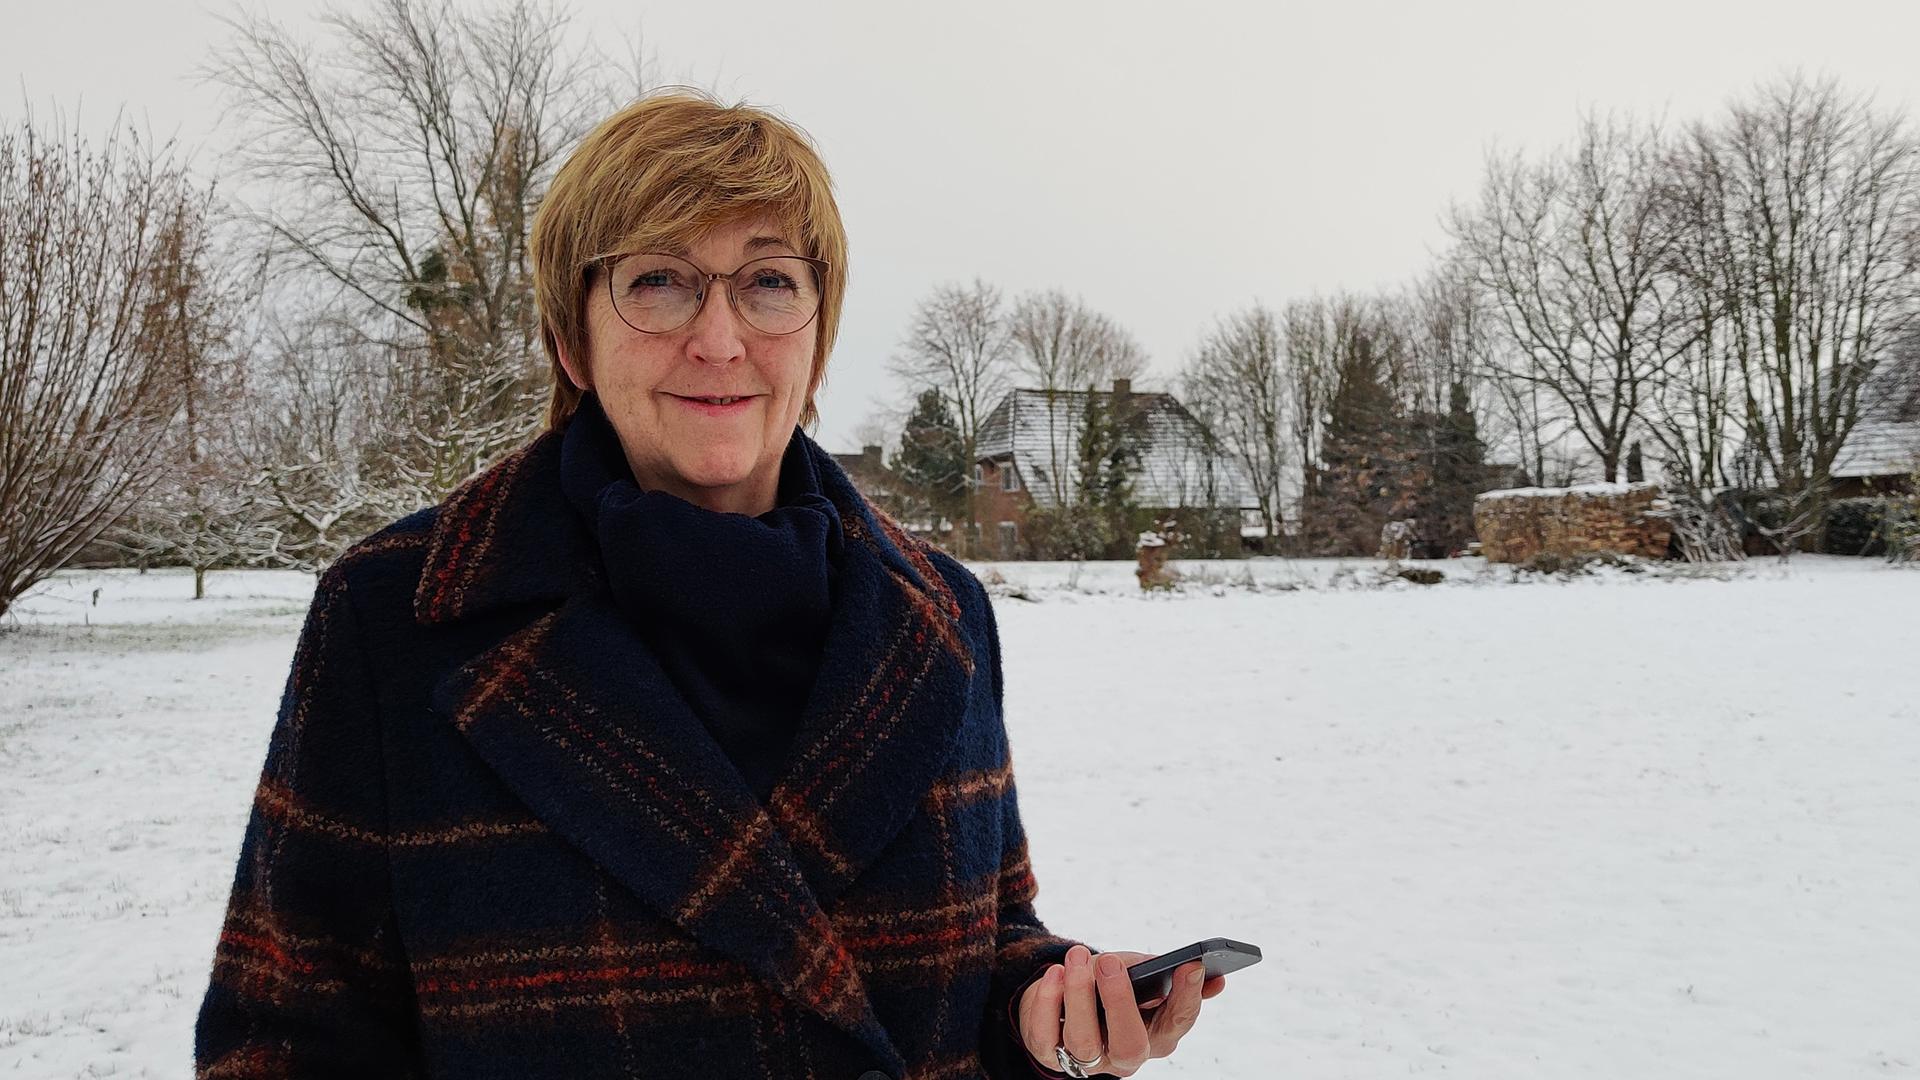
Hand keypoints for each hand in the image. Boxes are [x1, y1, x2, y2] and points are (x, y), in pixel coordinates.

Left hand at [1016, 944, 1227, 1076]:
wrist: (1060, 998)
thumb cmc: (1106, 986)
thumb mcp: (1137, 977)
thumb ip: (1165, 975)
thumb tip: (1210, 976)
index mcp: (1155, 1034)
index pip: (1177, 1023)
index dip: (1187, 998)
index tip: (1191, 965)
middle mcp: (1124, 1055)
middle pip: (1130, 1046)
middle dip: (1119, 1002)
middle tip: (1110, 962)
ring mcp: (1088, 1060)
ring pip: (1083, 1041)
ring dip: (1078, 993)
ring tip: (1077, 956)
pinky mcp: (1050, 1054)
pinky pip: (1045, 1036)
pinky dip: (1047, 1002)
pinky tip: (1054, 973)